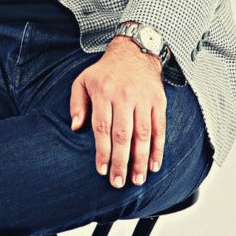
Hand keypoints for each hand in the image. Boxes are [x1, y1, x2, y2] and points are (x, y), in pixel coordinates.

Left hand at [69, 36, 165, 188]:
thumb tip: (75, 128)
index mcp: (104, 92)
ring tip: (137, 180)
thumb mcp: (83, 80)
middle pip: (123, 134)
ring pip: (142, 134)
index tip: (102, 170)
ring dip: (140, 160)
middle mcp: (124, 96)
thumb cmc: (105, 72)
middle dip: (121, 161)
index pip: (102, 127)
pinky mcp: (159, 102)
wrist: (134, 53)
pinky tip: (154, 165)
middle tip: (118, 183)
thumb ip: (77, 103)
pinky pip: (159, 128)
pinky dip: (158, 148)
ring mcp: (143, 100)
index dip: (102, 151)